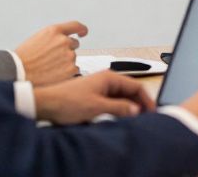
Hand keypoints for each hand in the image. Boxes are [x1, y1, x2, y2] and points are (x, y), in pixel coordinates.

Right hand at [16, 20, 86, 85]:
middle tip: (53, 59)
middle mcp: (64, 41)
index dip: (81, 29)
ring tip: (48, 69)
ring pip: (72, 58)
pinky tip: (53, 76)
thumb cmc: (22, 59)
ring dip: (65, 62)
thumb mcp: (36, 40)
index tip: (83, 33)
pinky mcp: (71, 69)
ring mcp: (69, 55)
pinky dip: (67, 74)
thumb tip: (62, 41)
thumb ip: (52, 38)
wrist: (17, 74)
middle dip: (66, 50)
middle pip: (74, 44)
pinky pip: (74, 70)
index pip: (75, 25)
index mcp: (54, 31)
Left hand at [33, 71, 153, 124]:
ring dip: (127, 107)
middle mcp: (105, 79)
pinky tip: (116, 117)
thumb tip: (136, 109)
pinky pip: (111, 100)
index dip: (146, 99)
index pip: (136, 86)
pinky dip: (117, 108)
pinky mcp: (92, 94)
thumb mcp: (97, 107)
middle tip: (143, 117)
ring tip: (131, 119)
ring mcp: (99, 86)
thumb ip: (119, 108)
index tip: (152, 111)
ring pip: (120, 96)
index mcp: (109, 77)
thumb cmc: (67, 102)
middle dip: (138, 103)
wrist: (45, 104)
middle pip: (130, 91)